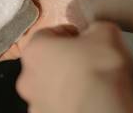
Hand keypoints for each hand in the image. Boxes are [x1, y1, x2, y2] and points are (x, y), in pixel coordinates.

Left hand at [17, 22, 132, 112]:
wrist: (102, 110)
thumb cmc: (99, 69)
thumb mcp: (106, 32)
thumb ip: (96, 27)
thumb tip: (96, 31)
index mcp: (34, 49)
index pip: (49, 34)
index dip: (70, 35)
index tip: (86, 40)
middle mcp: (27, 76)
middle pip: (46, 62)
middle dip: (65, 61)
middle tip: (88, 63)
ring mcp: (34, 102)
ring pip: (49, 88)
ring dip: (65, 85)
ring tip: (90, 86)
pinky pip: (57, 107)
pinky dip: (68, 104)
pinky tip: (87, 102)